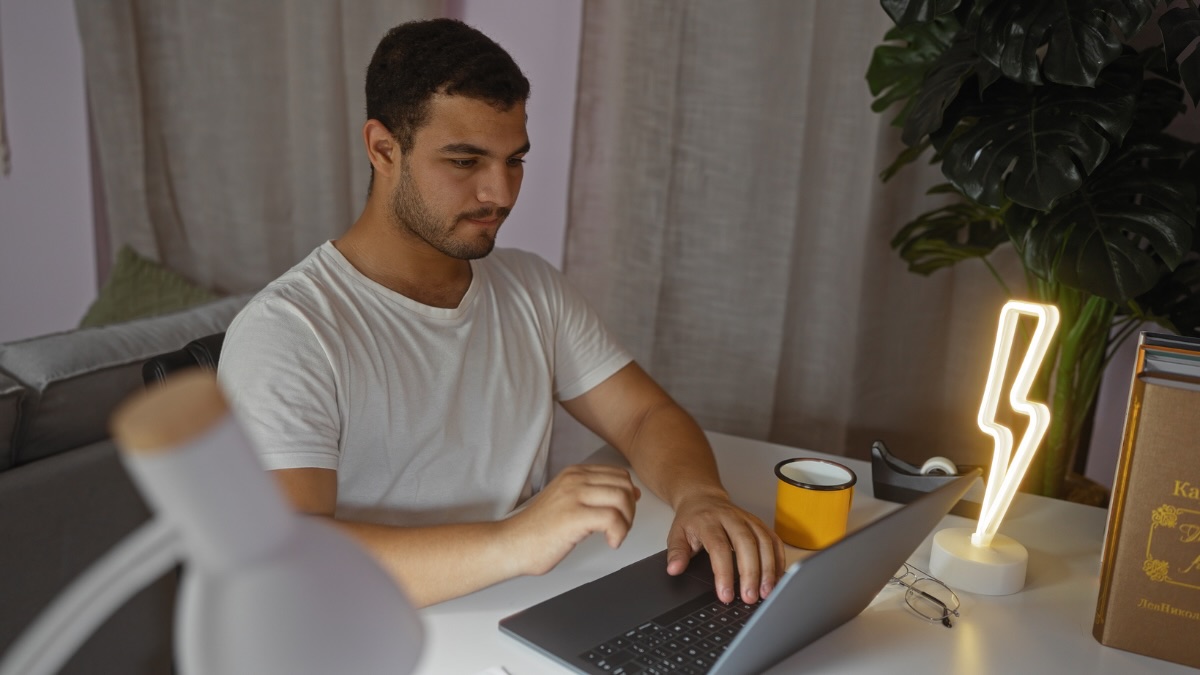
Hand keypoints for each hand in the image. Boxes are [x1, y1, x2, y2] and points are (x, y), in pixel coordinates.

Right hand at [503, 464, 640, 575]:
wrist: (512, 544)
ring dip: (627, 522)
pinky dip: (619, 533)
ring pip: (622, 499)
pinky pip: (613, 518)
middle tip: (621, 527)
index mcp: (574, 473)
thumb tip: (632, 494)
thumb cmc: (538, 530)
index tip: (623, 513)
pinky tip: (610, 542)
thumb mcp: (567, 501)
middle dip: (631, 508)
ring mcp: (574, 496)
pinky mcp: (574, 516)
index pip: (619, 474)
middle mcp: (575, 480)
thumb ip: (595, 495)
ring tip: (615, 535)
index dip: (628, 496)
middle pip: (624, 485)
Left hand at [665, 489, 784, 604]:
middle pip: (747, 544)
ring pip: (764, 542)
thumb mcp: (676, 534)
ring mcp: (748, 520)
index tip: (725, 595)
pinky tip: (776, 579)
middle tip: (750, 597)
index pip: (719, 547)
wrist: (703, 498)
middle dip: (751, 573)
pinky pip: (774, 540)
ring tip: (766, 592)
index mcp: (709, 521)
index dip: (723, 573)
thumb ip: (676, 552)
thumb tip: (674, 569)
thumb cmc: (692, 520)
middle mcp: (731, 518)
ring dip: (768, 569)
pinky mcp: (760, 524)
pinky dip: (778, 560)